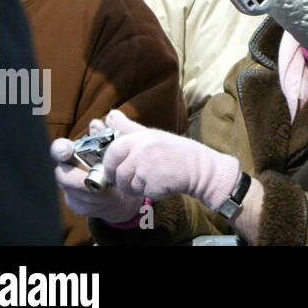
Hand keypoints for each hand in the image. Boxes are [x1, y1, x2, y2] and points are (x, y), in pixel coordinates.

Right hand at [51, 123, 143, 223]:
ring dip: (97, 193)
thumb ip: (118, 129)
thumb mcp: (125, 144)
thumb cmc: (123, 161)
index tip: (67, 151)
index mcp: (76, 151)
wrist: (128, 188)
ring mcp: (69, 188)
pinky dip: (101, 204)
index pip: (59, 148)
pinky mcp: (76, 204)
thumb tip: (112, 116)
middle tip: (103, 181)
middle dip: (82, 180)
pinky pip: (84, 206)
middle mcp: (68, 169)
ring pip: (76, 193)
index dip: (60, 149)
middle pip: (63, 175)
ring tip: (116, 190)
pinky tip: (113, 199)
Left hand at [101, 110, 240, 210]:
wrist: (199, 167)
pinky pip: (140, 193)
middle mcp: (144, 151)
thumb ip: (127, 127)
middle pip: (117, 172)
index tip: (114, 167)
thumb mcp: (151, 134)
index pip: (112, 150)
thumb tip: (109, 114)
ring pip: (127, 185)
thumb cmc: (173, 151)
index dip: (109, 162)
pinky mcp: (155, 185)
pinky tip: (158, 184)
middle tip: (129, 178)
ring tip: (149, 179)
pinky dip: (147, 192)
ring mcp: (149, 168)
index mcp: (141, 138)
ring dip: (134, 187)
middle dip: (118, 179)